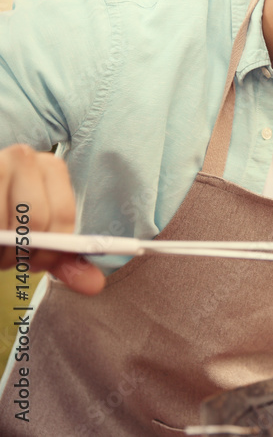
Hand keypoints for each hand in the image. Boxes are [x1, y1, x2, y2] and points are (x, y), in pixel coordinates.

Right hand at [0, 145, 105, 294]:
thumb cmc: (10, 220)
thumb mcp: (40, 236)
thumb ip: (65, 259)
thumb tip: (94, 285)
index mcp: (51, 167)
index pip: (63, 216)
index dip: (52, 249)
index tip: (37, 264)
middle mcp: (25, 157)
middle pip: (35, 220)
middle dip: (24, 251)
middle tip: (12, 260)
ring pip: (8, 226)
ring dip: (3, 251)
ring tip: (0, 249)